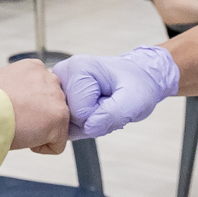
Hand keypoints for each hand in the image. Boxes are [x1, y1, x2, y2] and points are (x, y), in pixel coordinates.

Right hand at [0, 59, 68, 154]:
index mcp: (34, 67)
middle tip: (18, 122)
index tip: (17, 112)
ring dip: (40, 131)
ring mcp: (57, 99)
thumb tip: (15, 100)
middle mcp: (49, 78)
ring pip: (56, 124)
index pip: (43, 89)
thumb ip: (17, 87)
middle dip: (39, 117)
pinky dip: (41, 147)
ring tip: (20, 130)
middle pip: (53, 105)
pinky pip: (57, 144)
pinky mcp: (60, 119)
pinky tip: (24, 140)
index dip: (31, 106)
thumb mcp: (1, 82)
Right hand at [54, 46, 180, 139]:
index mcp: (77, 68)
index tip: (111, 102)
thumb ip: (112, 114)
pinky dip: (84, 123)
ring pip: (67, 124)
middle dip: (92, 120)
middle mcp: (61, 73)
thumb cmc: (137, 86)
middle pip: (69, 119)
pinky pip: (67, 124)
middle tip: (109, 105)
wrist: (138, 78)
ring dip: (88, 122)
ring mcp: (59, 85)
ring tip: (103, 106)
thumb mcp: (133, 101)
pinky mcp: (60, 95)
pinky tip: (95, 109)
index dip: (99, 115)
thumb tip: (88, 128)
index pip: (79, 113)